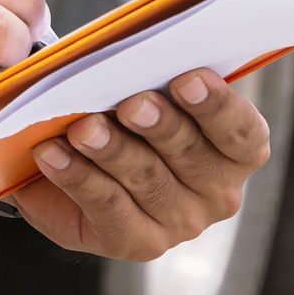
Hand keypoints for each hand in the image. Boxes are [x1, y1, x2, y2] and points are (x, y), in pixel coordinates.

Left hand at [10, 69, 268, 260]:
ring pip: (147, 179)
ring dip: (112, 149)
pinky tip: (51, 153)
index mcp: (234, 150)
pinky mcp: (136, 243)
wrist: (74, 170)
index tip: (186, 79)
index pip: (242, 132)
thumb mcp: (140, 89)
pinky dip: (77, 176)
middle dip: (160, 125)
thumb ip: (145, 73)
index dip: (218, 106)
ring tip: (82, 128)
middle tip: (131, 103)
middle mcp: (216, 192)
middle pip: (192, 154)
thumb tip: (115, 51)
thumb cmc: (123, 115)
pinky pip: (107, 206)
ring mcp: (178, 222)